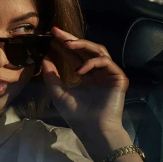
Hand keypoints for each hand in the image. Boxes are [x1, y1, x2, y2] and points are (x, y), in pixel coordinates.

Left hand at [41, 26, 131, 156]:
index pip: (74, 56)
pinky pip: (105, 62)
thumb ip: (52, 76)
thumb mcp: (59, 93)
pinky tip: (79, 71)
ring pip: (98, 50)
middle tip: (56, 31)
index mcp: (86, 76)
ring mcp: (109, 74)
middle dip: (70, 39)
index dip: (62, 45)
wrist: (94, 130)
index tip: (49, 36)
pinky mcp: (118, 77)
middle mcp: (98, 72)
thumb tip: (44, 58)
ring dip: (82, 45)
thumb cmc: (78, 115)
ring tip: (67, 44)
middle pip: (86, 49)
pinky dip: (91, 63)